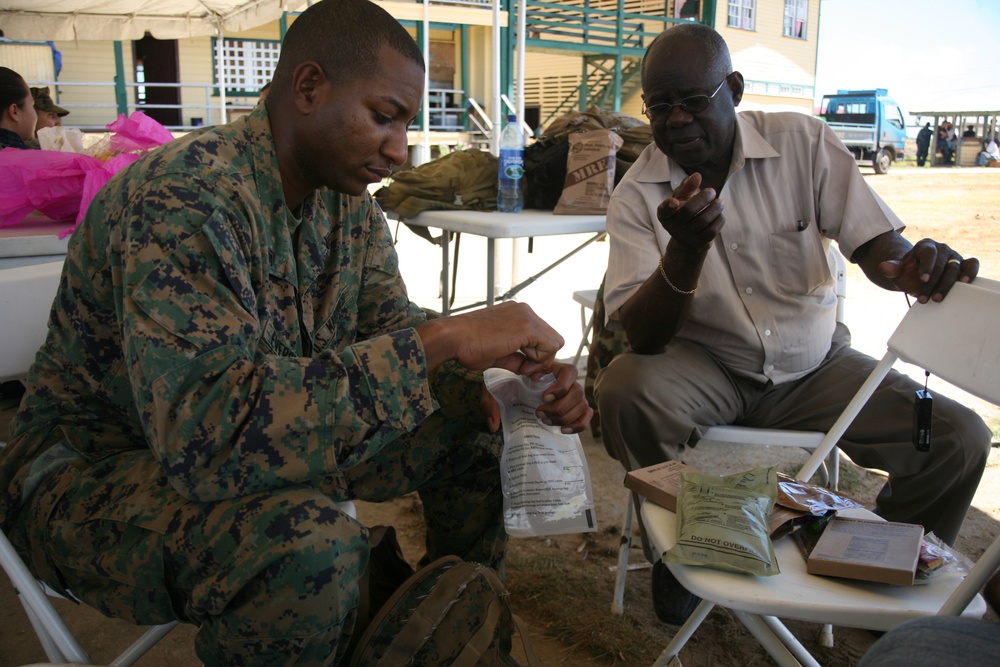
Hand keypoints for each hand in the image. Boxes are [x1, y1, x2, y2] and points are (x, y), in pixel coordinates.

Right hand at [417, 300, 564, 374]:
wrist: (453, 338)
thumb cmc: (467, 346)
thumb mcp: (499, 353)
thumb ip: (517, 358)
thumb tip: (530, 368)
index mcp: (518, 313)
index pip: (542, 336)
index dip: (537, 356)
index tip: (522, 367)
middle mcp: (525, 311)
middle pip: (552, 339)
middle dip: (542, 358)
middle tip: (525, 370)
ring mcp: (527, 316)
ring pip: (555, 343)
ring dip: (540, 360)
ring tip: (521, 367)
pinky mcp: (527, 327)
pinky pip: (550, 347)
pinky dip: (539, 361)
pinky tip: (522, 366)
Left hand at [480, 362, 592, 434]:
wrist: (512, 392)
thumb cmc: (506, 387)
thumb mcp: (495, 390)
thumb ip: (491, 402)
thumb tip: (494, 425)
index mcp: (551, 369)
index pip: (569, 372)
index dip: (560, 386)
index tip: (543, 397)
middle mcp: (565, 381)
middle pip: (577, 391)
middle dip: (560, 406)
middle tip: (539, 413)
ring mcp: (571, 395)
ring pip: (582, 404)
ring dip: (565, 416)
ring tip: (546, 421)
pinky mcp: (574, 409)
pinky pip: (587, 414)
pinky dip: (579, 424)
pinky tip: (563, 430)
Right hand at [655, 172, 725, 254]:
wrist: (687, 238)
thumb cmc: (683, 212)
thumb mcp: (681, 198)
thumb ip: (687, 186)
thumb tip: (697, 176)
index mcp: (665, 215)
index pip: (664, 211)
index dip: (668, 206)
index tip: (675, 201)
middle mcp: (672, 227)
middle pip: (688, 211)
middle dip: (703, 198)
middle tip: (712, 191)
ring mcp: (685, 237)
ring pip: (703, 220)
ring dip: (715, 208)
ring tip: (720, 202)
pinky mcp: (698, 244)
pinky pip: (711, 231)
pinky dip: (719, 219)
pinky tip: (720, 213)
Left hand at [878, 239, 978, 302]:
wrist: (918, 277)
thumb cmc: (908, 272)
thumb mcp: (898, 271)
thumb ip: (891, 268)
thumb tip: (883, 266)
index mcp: (925, 246)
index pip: (928, 253)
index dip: (927, 266)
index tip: (923, 279)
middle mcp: (942, 249)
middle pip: (941, 264)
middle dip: (933, 283)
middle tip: (925, 298)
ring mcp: (954, 256)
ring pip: (955, 268)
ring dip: (947, 285)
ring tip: (938, 298)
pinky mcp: (964, 264)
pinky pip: (972, 265)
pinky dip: (970, 272)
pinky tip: (964, 283)